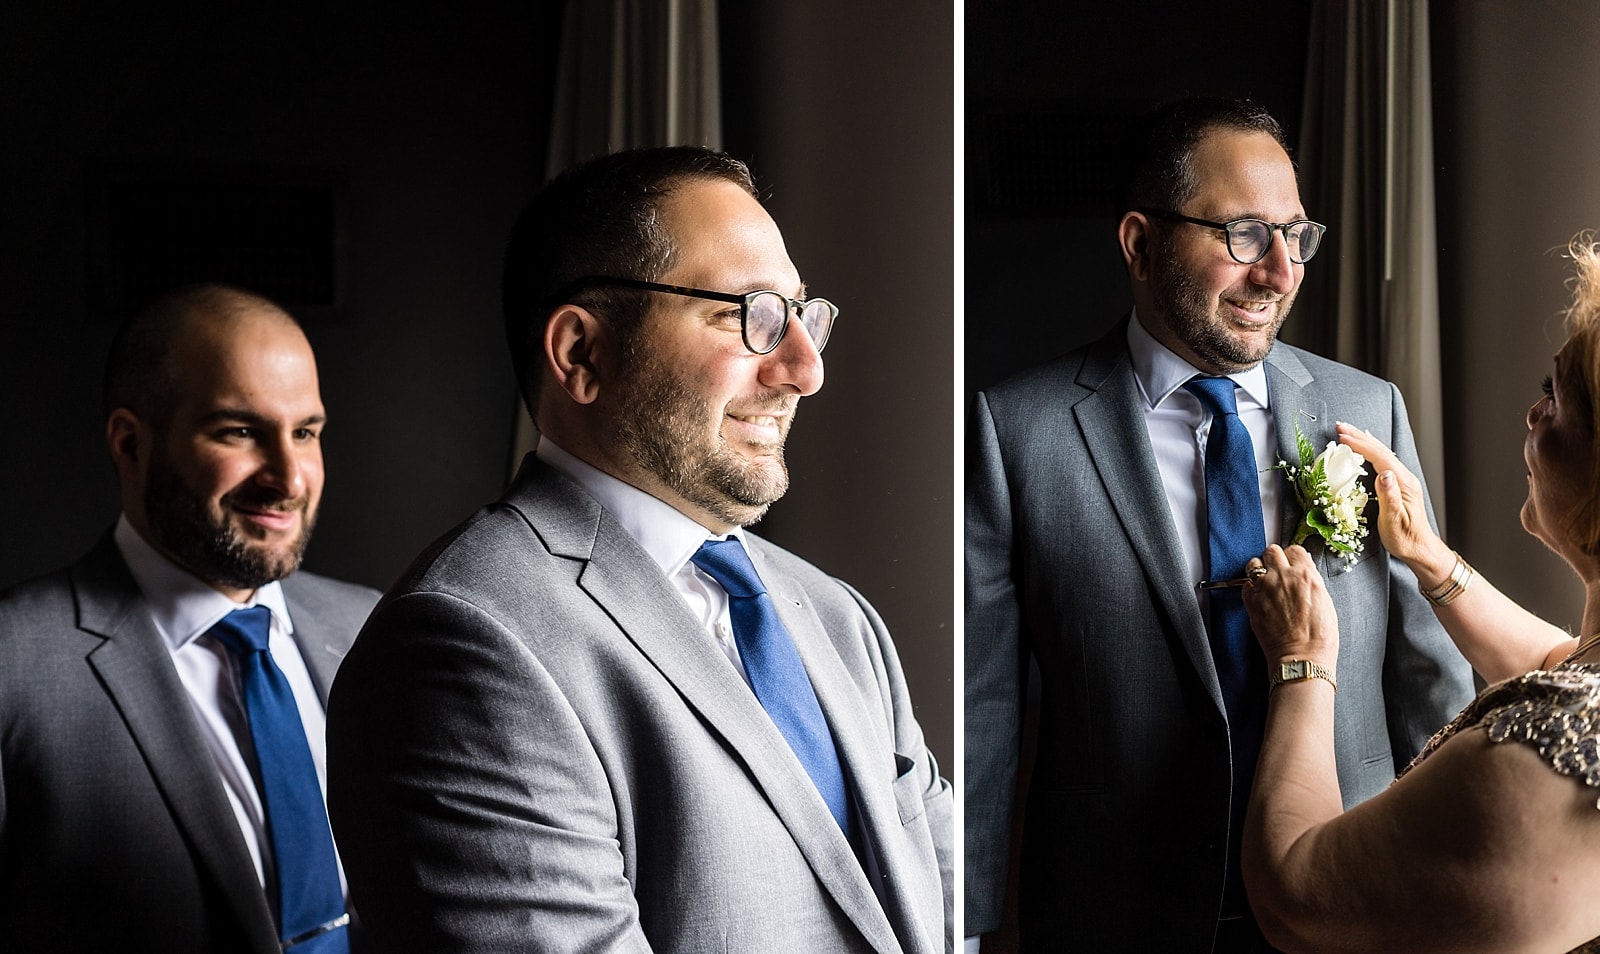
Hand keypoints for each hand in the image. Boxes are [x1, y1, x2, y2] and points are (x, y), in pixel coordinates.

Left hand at [1241, 545, 1338, 662]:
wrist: (1302, 657)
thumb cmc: (1319, 636)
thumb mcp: (1325, 601)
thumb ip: (1311, 582)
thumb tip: (1303, 573)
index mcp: (1306, 575)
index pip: (1295, 550)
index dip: (1293, 557)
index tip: (1292, 564)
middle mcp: (1283, 576)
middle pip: (1272, 551)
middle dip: (1275, 559)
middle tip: (1277, 570)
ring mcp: (1264, 587)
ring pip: (1253, 563)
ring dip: (1259, 569)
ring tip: (1265, 581)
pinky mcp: (1251, 601)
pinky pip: (1245, 584)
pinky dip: (1251, 588)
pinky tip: (1259, 597)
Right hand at [1336, 423, 1452, 577]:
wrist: (1420, 548)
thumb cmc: (1406, 539)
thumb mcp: (1394, 521)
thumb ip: (1389, 496)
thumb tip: (1383, 473)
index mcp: (1403, 484)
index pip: (1380, 457)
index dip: (1360, 445)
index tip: (1342, 437)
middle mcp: (1404, 478)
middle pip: (1381, 450)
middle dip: (1360, 436)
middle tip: (1340, 426)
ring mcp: (1402, 481)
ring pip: (1382, 454)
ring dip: (1364, 441)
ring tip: (1348, 432)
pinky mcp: (1398, 485)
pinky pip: (1382, 461)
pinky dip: (1370, 451)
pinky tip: (1364, 448)